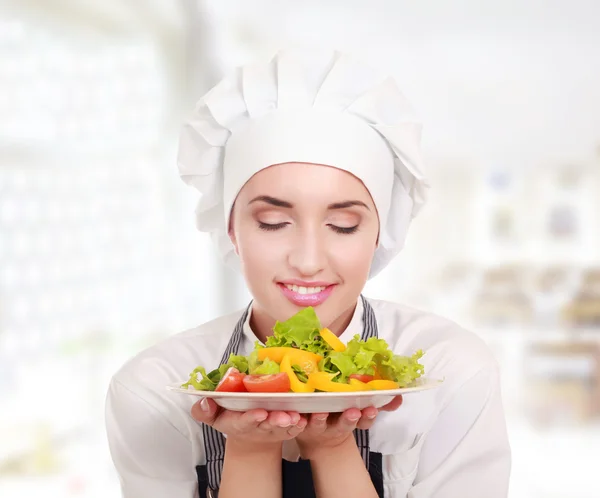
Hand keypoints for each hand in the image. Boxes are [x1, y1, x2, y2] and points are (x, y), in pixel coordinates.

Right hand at [191, 397, 307, 450]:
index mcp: (239, 422)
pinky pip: (294, 428)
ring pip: (283, 426)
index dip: (251, 417)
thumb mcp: (214, 415)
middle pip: (267, 424)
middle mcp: (258, 425)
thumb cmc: (231, 416)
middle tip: (283, 416)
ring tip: (295, 417)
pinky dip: (299, 424)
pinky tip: (304, 418)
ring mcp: (273, 427)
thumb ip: (205, 410)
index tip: (259, 413)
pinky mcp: (285, 428)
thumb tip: (204, 401)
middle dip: (275, 420)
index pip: (244, 421)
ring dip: (290, 422)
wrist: (249, 431)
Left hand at [296, 395, 402, 459]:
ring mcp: (318, 426)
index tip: (371, 409)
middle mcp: (336, 426)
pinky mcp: (300, 425)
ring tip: (321, 413)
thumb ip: (380, 402)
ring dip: (321, 419)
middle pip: (344, 424)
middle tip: (352, 411)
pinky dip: (296, 420)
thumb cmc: (342, 417)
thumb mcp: (361, 411)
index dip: (368, 416)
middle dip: (349, 419)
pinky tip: (296, 414)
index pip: (364, 420)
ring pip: (319, 423)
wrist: (318, 441)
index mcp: (352, 420)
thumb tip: (399, 396)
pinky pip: (297, 424)